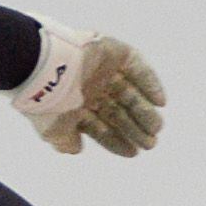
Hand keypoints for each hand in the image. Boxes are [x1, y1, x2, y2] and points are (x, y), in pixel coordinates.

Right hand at [11, 20, 166, 156]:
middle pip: (118, 111)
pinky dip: (150, 83)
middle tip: (150, 143)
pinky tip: (159, 102)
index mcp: (75, 106)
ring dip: (144, 110)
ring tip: (155, 128)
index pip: (101, 126)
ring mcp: (103, 69)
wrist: (46, 68)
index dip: (117, 140)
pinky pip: (137, 67)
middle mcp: (90, 88)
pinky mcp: (114, 52)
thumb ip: (65, 141)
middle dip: (134, 128)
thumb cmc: (47, 101)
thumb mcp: (53, 130)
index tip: (133, 153)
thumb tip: (75, 149)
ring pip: (130, 92)